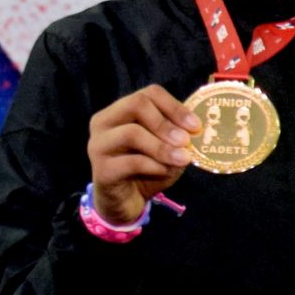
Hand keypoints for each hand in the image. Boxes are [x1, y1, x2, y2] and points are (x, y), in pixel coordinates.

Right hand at [86, 84, 198, 225]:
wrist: (127, 201)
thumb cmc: (148, 169)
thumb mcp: (168, 149)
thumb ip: (178, 137)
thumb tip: (195, 131)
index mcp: (121, 111)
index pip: (148, 94)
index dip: (175, 107)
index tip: (196, 126)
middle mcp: (104, 122)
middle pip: (136, 104)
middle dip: (166, 123)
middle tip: (186, 141)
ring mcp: (98, 144)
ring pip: (132, 133)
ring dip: (162, 147)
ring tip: (182, 159)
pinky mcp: (101, 169)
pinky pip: (131, 162)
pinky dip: (154, 166)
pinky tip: (164, 171)